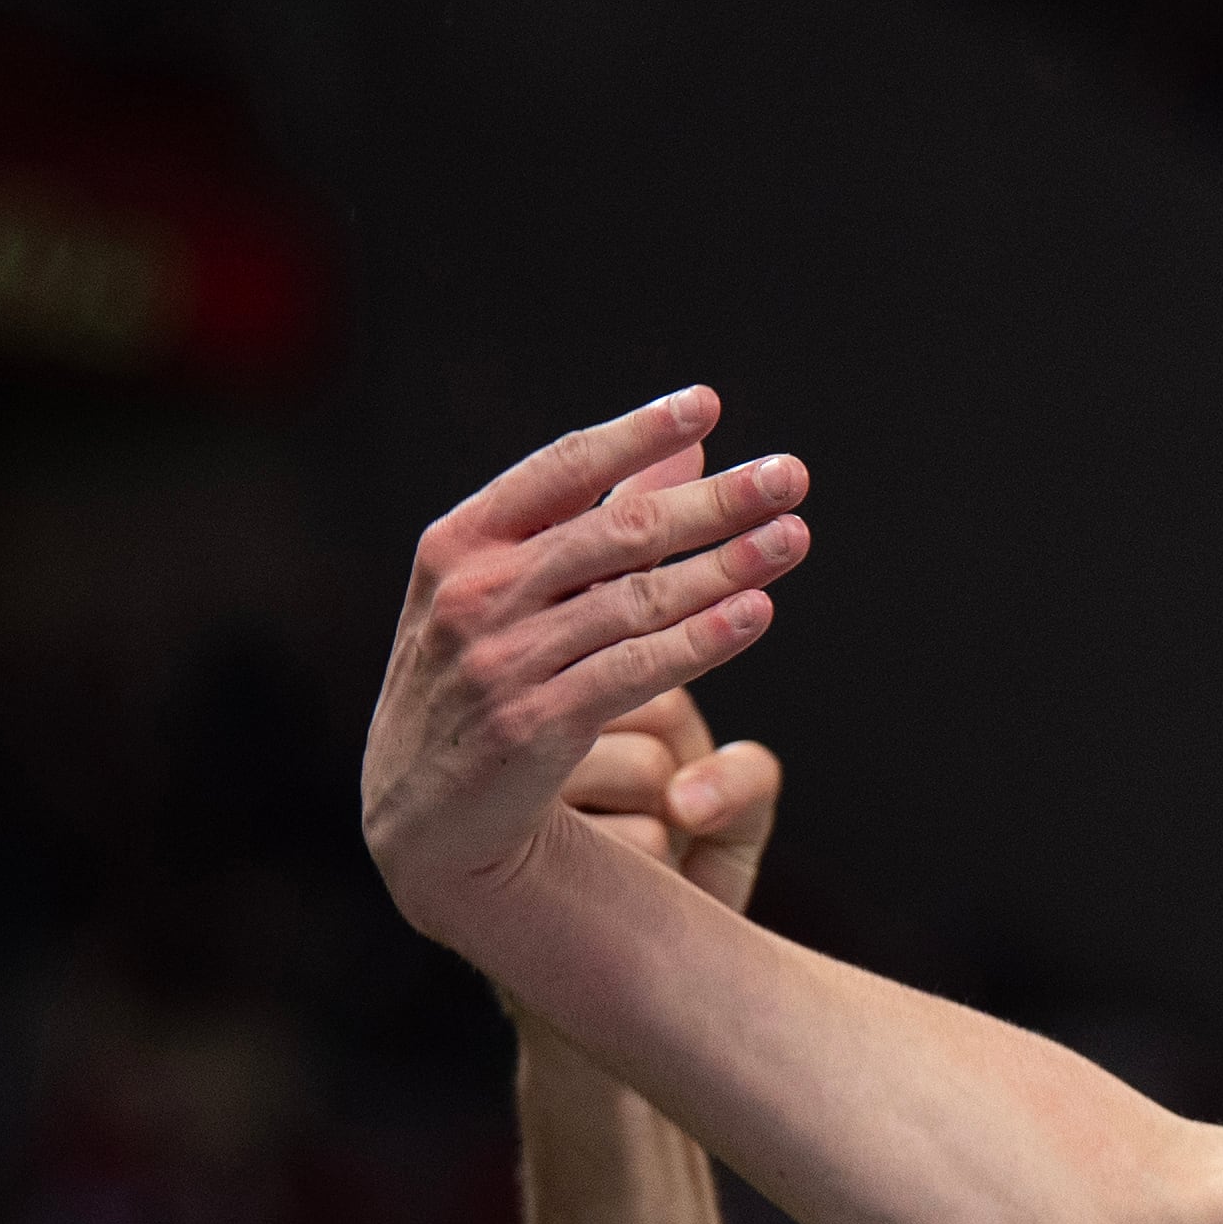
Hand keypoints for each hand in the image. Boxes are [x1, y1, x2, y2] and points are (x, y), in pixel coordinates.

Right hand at [362, 387, 807, 935]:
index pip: (560, 470)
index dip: (636, 435)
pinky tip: (757, 614)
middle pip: (614, 531)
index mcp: (460, 544)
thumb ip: (601, 517)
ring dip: (724, 566)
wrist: (428, 819)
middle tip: (790, 475)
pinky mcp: (533, 725)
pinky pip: (633, 672)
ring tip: (794, 537)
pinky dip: (699, 641)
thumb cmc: (485, 684)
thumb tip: (689, 443)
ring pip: (634, 600)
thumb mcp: (518, 589)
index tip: (707, 404)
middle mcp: (475, 593)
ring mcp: (500, 659)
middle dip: (711, 501)